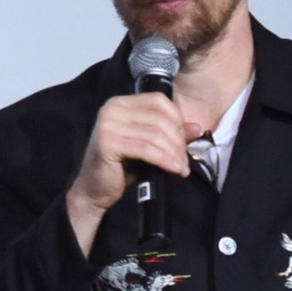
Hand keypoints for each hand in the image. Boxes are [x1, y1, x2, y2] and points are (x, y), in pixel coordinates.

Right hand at [66, 94, 201, 254]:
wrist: (94, 190)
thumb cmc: (120, 168)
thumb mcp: (148, 146)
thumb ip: (170, 133)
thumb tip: (197, 127)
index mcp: (121, 103)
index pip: (158, 100)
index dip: (177, 119)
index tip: (185, 141)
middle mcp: (112, 108)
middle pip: (159, 118)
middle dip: (177, 140)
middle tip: (185, 160)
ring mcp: (108, 124)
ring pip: (155, 134)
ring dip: (173, 153)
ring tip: (181, 168)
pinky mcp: (108, 143)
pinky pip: (146, 149)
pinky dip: (165, 160)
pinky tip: (174, 170)